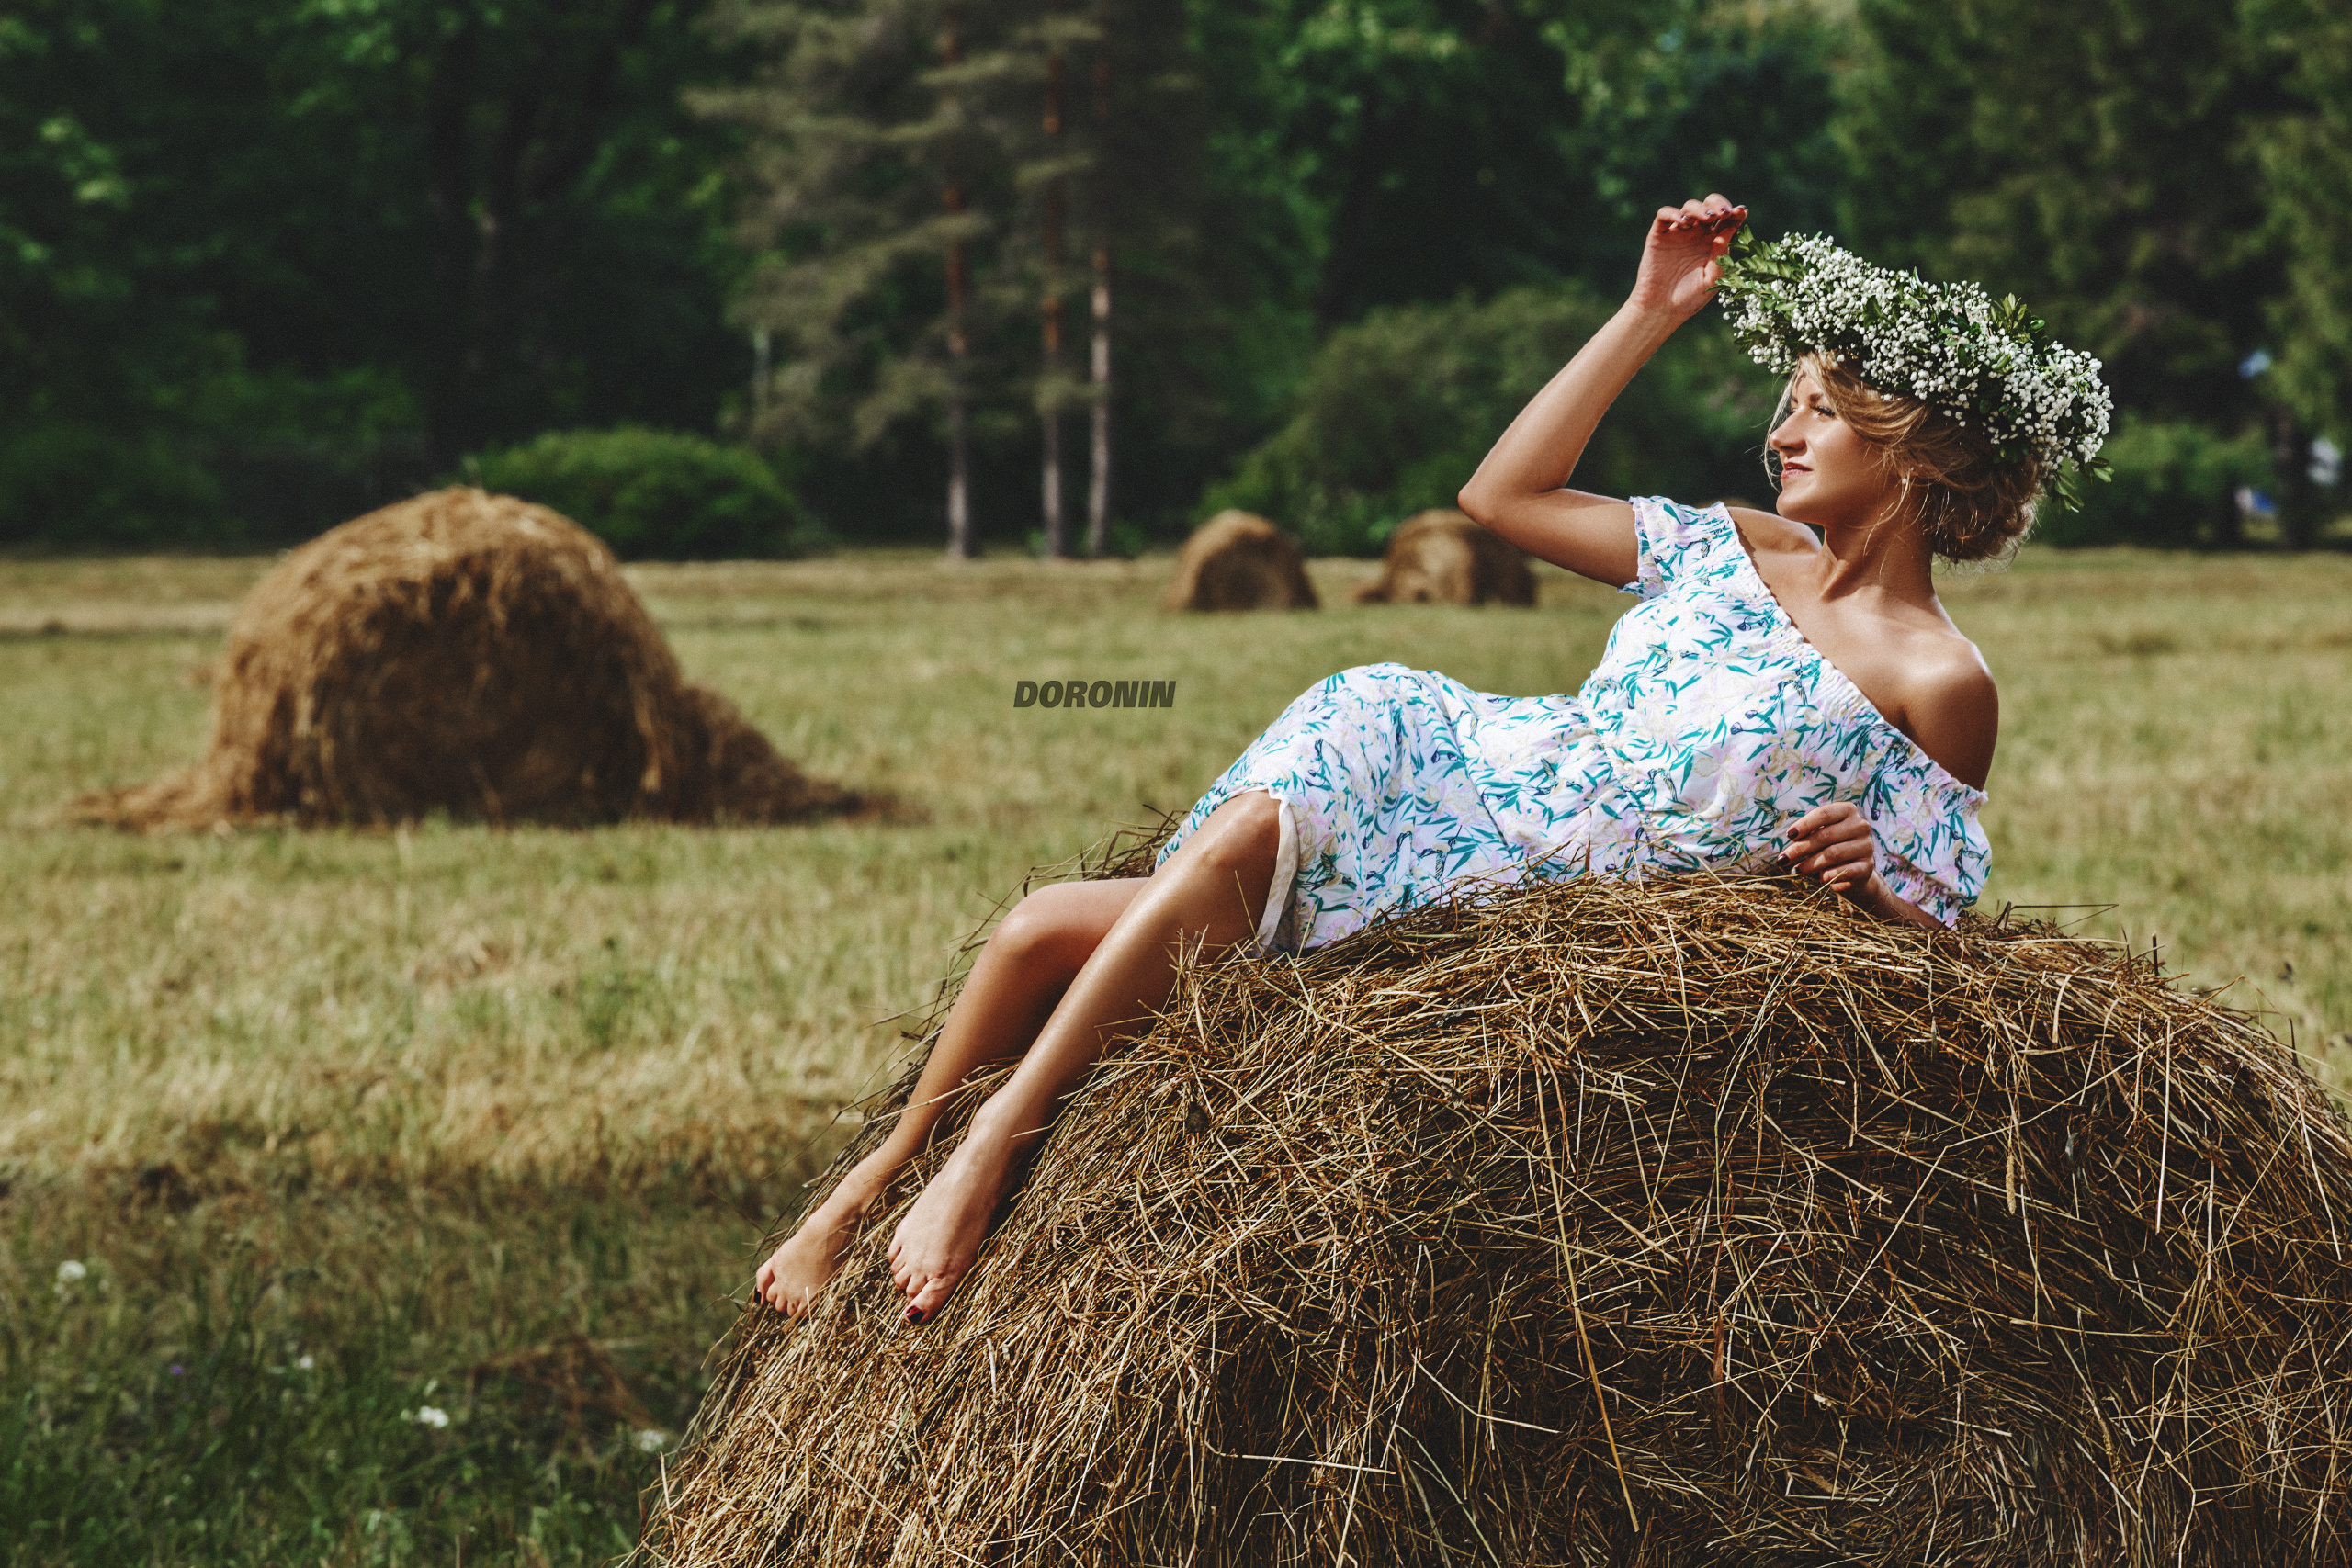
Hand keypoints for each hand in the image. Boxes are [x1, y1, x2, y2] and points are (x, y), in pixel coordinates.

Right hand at [1628, 194, 1746, 319]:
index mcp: (1714, 243)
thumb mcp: (1712, 279)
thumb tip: (1730, 229)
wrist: (1662, 309)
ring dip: (1700, 209)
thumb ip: (1721, 256)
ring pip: (1690, 207)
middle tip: (1724, 212)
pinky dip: (1673, 213)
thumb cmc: (1690, 298)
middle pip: (1710, 206)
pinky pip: (1664, 215)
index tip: (1741, 212)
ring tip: (1707, 219)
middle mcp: (1697, 234)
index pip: (1728, 220)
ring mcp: (1678, 233)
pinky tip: (1683, 222)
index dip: (1736, 213)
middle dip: (1718, 204)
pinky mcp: (1659, 235)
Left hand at [1779, 801, 1879, 898]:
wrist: (1854, 871)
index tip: (1789, 836)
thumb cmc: (1830, 847)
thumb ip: (1806, 836)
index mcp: (1847, 811)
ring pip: (1833, 853)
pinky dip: (1830, 875)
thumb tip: (1788, 847)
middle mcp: (1860, 825)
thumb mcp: (1819, 837)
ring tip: (1796, 871)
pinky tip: (1819, 878)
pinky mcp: (1868, 866)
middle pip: (1825, 835)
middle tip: (1784, 859)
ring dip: (1810, 864)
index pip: (1824, 814)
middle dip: (1801, 848)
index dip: (1805, 824)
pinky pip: (1846, 870)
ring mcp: (1866, 845)